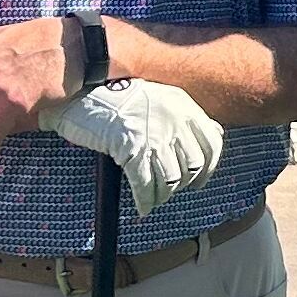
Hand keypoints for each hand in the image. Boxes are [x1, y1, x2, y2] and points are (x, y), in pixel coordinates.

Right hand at [48, 78, 224, 215]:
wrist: (81, 90)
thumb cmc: (117, 94)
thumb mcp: (161, 97)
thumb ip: (186, 116)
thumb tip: (215, 133)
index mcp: (184, 105)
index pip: (212, 144)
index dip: (208, 169)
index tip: (198, 180)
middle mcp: (174, 120)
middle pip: (192, 166)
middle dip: (182, 184)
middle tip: (170, 190)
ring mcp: (153, 135)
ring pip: (170, 179)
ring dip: (163, 195)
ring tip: (154, 198)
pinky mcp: (131, 149)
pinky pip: (145, 185)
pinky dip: (145, 201)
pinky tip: (143, 206)